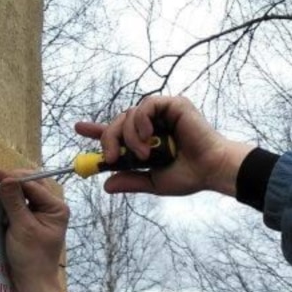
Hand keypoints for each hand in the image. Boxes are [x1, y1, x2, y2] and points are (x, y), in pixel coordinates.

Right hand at [0, 168, 68, 291]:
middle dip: (12, 181)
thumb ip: (14, 202)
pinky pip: (21, 204)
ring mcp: (42, 214)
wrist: (34, 282)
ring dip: (10, 190)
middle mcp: (52, 208)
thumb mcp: (21, 228)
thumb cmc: (32, 258)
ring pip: (25, 193)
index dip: (13, 177)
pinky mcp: (32, 221)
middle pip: (31, 185)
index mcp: (57, 208)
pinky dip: (9, 201)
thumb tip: (6, 179)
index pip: (34, 184)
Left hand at [74, 95, 253, 197]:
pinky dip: (140, 120)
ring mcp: (163, 113)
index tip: (79, 128)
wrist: (211, 169)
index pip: (118, 131)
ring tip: (143, 154)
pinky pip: (146, 105)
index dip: (98, 129)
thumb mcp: (154, 182)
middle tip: (108, 157)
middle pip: (118, 122)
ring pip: (129, 114)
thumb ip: (132, 180)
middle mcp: (153, 125)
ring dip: (128, 136)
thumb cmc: (189, 176)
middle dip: (108, 138)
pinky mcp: (173, 105)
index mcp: (148, 140)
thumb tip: (106, 186)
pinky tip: (148, 135)